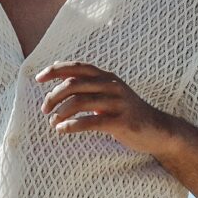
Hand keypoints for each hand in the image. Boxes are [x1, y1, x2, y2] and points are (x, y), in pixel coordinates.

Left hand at [35, 60, 179, 155]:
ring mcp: (117, 103)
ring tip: (52, 122)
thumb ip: (89, 89)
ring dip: (61, 112)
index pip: (77, 67)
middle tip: (44, 109)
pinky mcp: (121, 122)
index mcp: (107, 77)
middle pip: (74, 84)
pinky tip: (62, 130)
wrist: (158, 130)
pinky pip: (91, 122)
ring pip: (80, 102)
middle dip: (54, 96)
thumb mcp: (110, 95)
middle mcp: (112, 86)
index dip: (56, 70)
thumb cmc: (127, 113)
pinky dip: (72, 126)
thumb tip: (58, 88)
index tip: (39, 79)